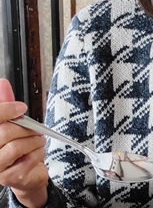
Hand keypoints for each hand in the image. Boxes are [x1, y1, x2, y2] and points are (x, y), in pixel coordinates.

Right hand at [0, 79, 48, 207]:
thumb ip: (6, 104)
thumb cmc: (18, 146)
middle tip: (36, 128)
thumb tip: (2, 83)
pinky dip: (38, 153)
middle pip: (5, 132)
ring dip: (33, 141)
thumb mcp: (12, 123)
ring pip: (15, 147)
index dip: (7, 109)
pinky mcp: (7, 179)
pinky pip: (25, 161)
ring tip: (39, 140)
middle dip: (25, 127)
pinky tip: (39, 151)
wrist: (26, 174)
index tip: (22, 108)